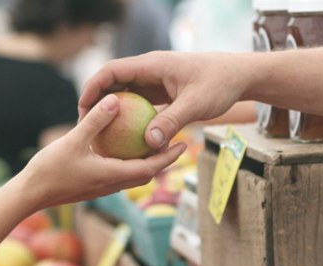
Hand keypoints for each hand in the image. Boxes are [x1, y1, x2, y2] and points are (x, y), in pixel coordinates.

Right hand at [18, 94, 184, 210]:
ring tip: (154, 143)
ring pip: (132, 175)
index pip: (150, 168)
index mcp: (113, 176)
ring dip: (146, 162)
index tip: (183, 144)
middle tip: (177, 142)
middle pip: (146, 173)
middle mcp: (111, 184)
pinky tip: (122, 147)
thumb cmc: (49, 170)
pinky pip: (117, 173)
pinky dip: (127, 162)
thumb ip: (95, 121)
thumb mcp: (73, 140)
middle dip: (163, 160)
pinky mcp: (92, 186)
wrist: (29, 195)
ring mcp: (102, 187)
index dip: (169, 157)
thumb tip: (115, 100)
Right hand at [79, 51, 250, 149]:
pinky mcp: (163, 92)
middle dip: (97, 101)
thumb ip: (172, 122)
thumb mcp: (196, 104)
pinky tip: (126, 139)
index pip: (112, 71)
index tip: (82, 108)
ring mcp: (156, 81)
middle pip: (114, 82)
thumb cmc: (220, 84)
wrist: (239, 76)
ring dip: (113, 111)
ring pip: (126, 94)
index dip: (93, 87)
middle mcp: (150, 70)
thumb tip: (149, 143)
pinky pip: (140, 104)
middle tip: (85, 125)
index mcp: (152, 65)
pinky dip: (130, 118)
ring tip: (100, 134)